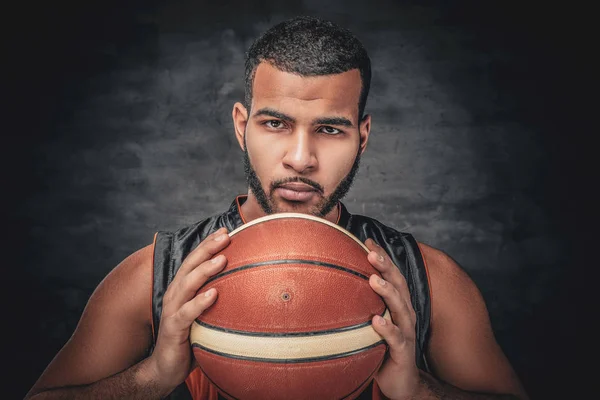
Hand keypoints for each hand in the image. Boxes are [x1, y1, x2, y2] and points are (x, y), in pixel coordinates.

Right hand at [148, 227, 229, 390]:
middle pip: (190, 266)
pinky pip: (187, 313)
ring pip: (187, 284)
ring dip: (204, 270)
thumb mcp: (205, 315)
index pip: (195, 261)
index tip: (226, 230)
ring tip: (222, 259)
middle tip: (226, 236)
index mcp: (182, 289)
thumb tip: (247, 288)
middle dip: (207, 249)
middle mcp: (175, 295)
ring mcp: (173, 311)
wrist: (166, 368)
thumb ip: (218, 300)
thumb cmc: (190, 338)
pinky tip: (214, 294)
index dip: (208, 244)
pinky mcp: (173, 329)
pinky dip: (200, 302)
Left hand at [365, 238, 419, 399]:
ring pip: (400, 308)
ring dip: (387, 292)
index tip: (367, 241)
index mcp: (398, 305)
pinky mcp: (404, 352)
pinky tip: (377, 322)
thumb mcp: (372, 322)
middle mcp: (405, 314)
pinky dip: (388, 329)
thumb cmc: (383, 348)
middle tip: (371, 252)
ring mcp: (406, 332)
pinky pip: (396, 339)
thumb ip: (361, 305)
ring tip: (374, 280)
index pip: (392, 276)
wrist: (402, 382)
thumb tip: (332, 287)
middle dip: (386, 267)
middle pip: (398, 285)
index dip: (382, 258)